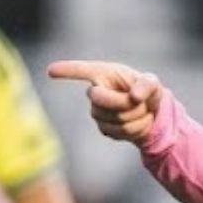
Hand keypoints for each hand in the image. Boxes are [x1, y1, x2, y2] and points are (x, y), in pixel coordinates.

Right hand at [47, 59, 164, 145]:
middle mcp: (96, 92)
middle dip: (126, 103)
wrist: (149, 113)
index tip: (50, 71)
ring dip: (136, 116)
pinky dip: (136, 128)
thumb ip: (146, 85)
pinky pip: (120, 131)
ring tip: (142, 111)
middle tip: (142, 101)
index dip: (67, 70)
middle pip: (103, 100)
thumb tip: (134, 96)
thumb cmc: (146, 91)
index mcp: (104, 74)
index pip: (81, 70)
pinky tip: (138, 123)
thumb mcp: (152, 83)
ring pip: (116, 118)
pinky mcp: (104, 129)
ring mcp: (97, 112)